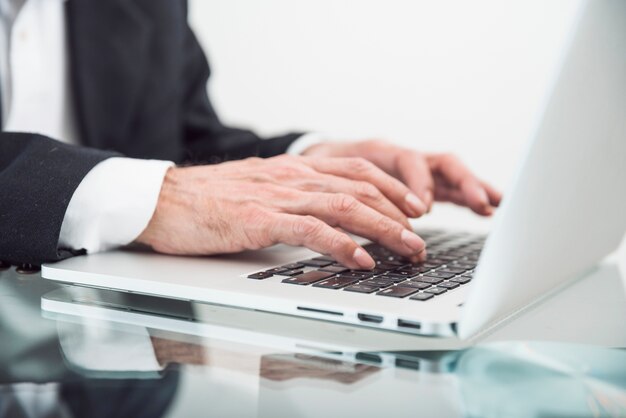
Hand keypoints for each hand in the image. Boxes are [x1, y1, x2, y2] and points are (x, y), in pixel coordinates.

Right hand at [136, 155, 428, 268]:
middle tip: (421, 238)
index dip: (391, 188)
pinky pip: (310, 229)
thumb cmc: (208, 199)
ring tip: (409, 249)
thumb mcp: (260, 189)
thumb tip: (323, 221)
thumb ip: (293, 198)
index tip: (415, 208)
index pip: (357, 171)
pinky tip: (362, 261)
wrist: (162, 199)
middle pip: (361, 188)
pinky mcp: (259, 218)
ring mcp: (277, 195)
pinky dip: (341, 245)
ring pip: (345, 206)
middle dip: (398, 214)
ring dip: (383, 229)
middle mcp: (292, 176)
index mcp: (294, 168)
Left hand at [302, 140, 501, 214]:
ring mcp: (417, 170)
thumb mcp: (329, 175)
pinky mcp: (423, 182)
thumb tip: (349, 222)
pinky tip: (487, 209)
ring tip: (495, 205)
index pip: (408, 160)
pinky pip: (450, 186)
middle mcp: (405, 158)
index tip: (422, 208)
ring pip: (452, 173)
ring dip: (474, 188)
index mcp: (381, 152)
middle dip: (463, 182)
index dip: (418, 183)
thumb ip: (343, 192)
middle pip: (442, 162)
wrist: (322, 156)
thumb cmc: (325, 166)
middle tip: (480, 203)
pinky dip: (467, 195)